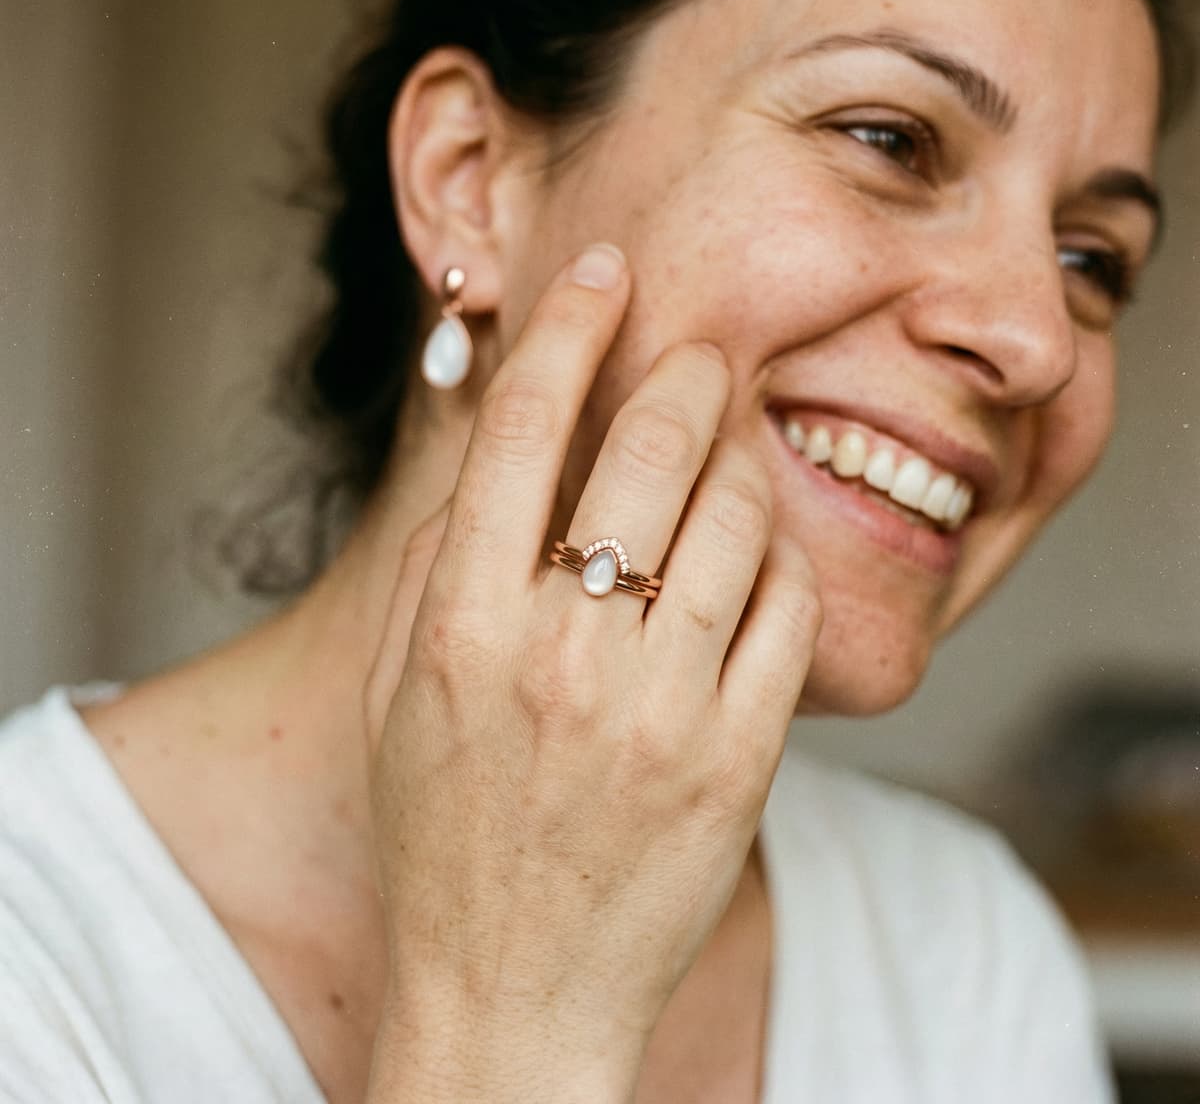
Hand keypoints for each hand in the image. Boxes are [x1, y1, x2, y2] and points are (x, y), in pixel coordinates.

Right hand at [364, 244, 821, 1102]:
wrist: (514, 993)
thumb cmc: (445, 837)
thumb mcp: (397, 696)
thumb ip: (435, 563)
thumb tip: (493, 450)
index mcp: (460, 626)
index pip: (519, 428)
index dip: (568, 328)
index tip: (604, 275)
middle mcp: (559, 654)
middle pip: (645, 450)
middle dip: (682, 370)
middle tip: (699, 349)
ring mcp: (659, 708)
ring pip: (733, 516)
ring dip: (739, 456)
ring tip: (732, 447)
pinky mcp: (737, 757)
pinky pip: (783, 608)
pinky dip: (777, 556)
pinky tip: (754, 549)